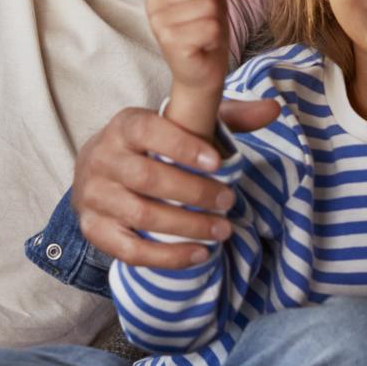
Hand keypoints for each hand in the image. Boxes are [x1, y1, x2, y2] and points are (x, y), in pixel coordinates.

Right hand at [72, 101, 277, 267]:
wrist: (97, 173)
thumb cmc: (149, 146)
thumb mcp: (180, 124)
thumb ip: (224, 115)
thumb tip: (273, 108)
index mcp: (124, 126)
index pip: (148, 131)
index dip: (182, 146)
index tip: (217, 162)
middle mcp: (102, 158)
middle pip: (148, 178)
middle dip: (194, 193)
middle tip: (229, 201)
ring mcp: (94, 196)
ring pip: (141, 215)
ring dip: (187, 226)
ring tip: (222, 230)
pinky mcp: (93, 229)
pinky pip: (129, 250)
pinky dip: (167, 256)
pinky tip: (199, 254)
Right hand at [148, 0, 232, 133]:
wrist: (200, 72)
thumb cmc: (204, 31)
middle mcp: (153, 1)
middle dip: (218, 4)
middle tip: (207, 23)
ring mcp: (159, 22)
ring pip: (211, 5)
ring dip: (217, 22)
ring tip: (205, 34)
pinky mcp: (170, 41)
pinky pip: (212, 27)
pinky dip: (216, 38)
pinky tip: (204, 46)